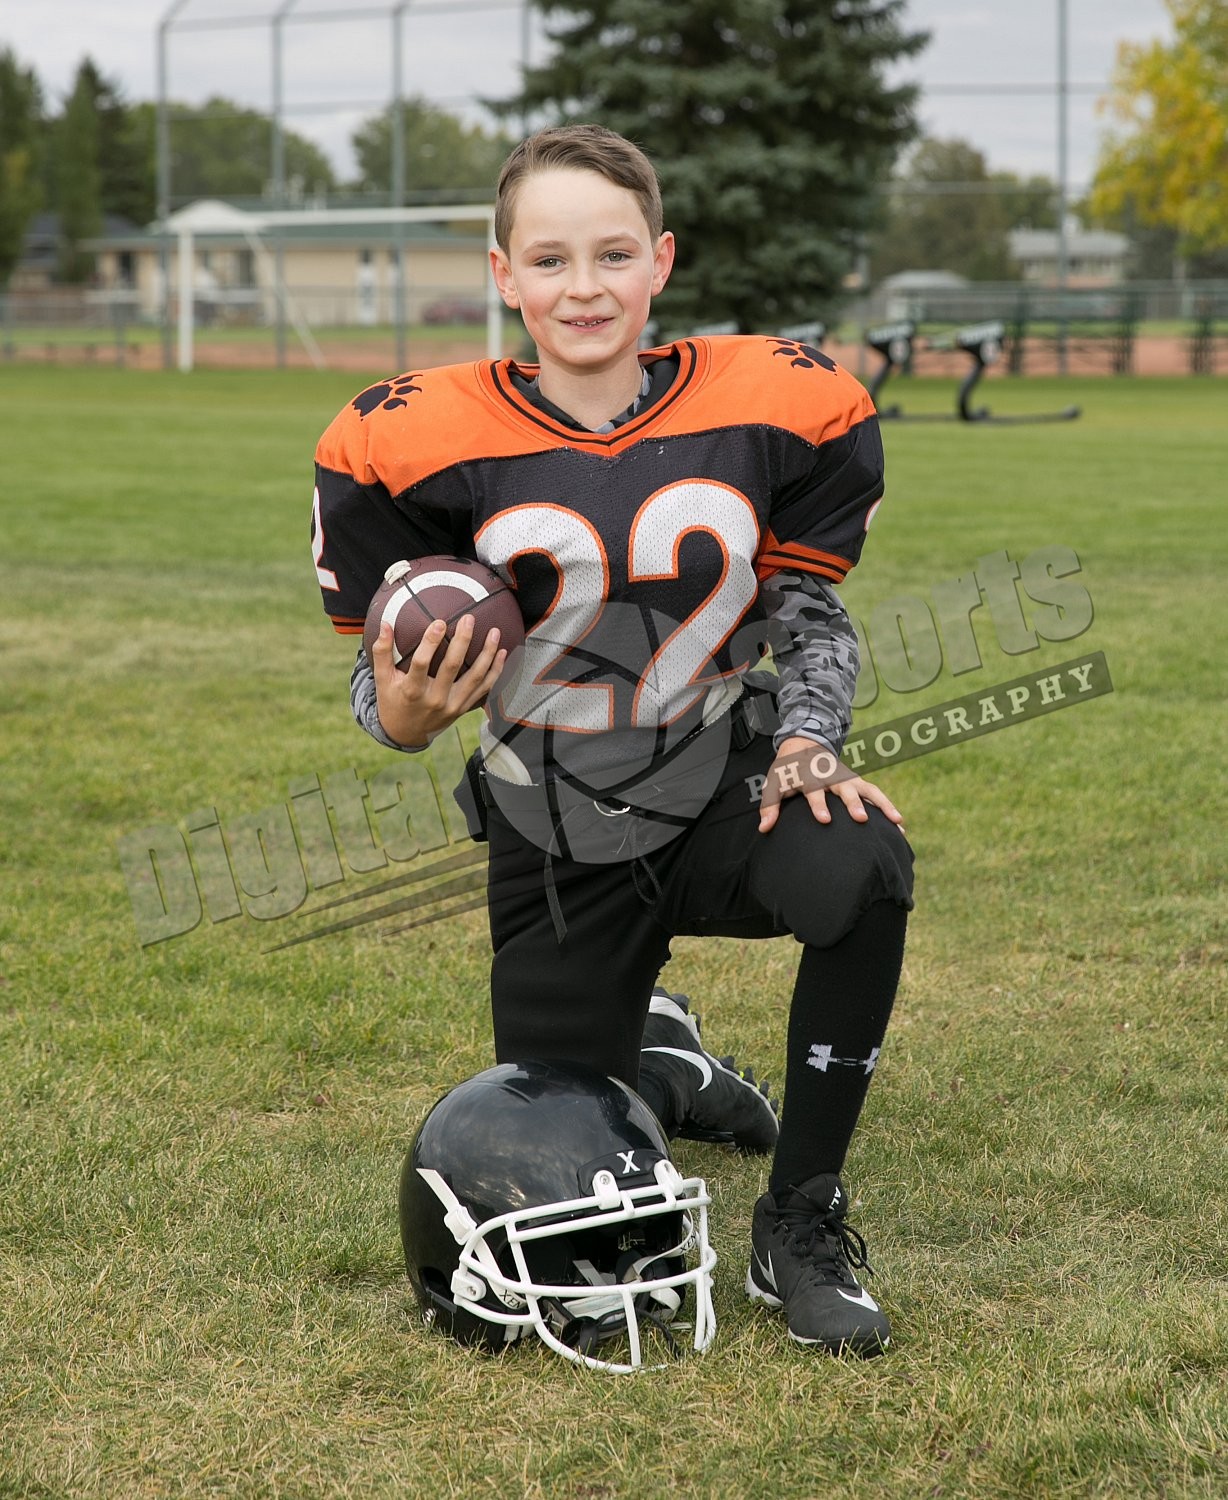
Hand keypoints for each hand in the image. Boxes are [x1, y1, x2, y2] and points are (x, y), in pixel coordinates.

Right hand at [372, 613, 506, 748]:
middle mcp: (435, 699)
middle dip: (463, 641)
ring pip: (475, 677)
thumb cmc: (393, 701)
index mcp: (413, 690)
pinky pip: (484, 689)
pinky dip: (496, 671)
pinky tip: (502, 653)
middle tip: (469, 619)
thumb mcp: (382, 680)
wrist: (406, 733)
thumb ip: (382, 652)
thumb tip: (384, 624)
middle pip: (452, 666)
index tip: (439, 622)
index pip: (422, 663)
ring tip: (494, 632)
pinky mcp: (463, 708)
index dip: (431, 642)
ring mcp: (452, 705)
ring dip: (487, 654)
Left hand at [757, 735, 905, 834]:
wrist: (804, 746)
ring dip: (882, 805)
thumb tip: (764, 828)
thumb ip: (769, 806)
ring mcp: (847, 779)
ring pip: (868, 790)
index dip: (819, 805)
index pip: (814, 792)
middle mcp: (831, 777)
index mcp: (810, 776)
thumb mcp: (774, 784)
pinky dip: (888, 807)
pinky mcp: (857, 782)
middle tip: (861, 819)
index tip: (825, 820)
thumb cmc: (787, 770)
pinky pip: (875, 794)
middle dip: (853, 803)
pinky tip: (899, 825)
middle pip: (845, 790)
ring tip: (897, 822)